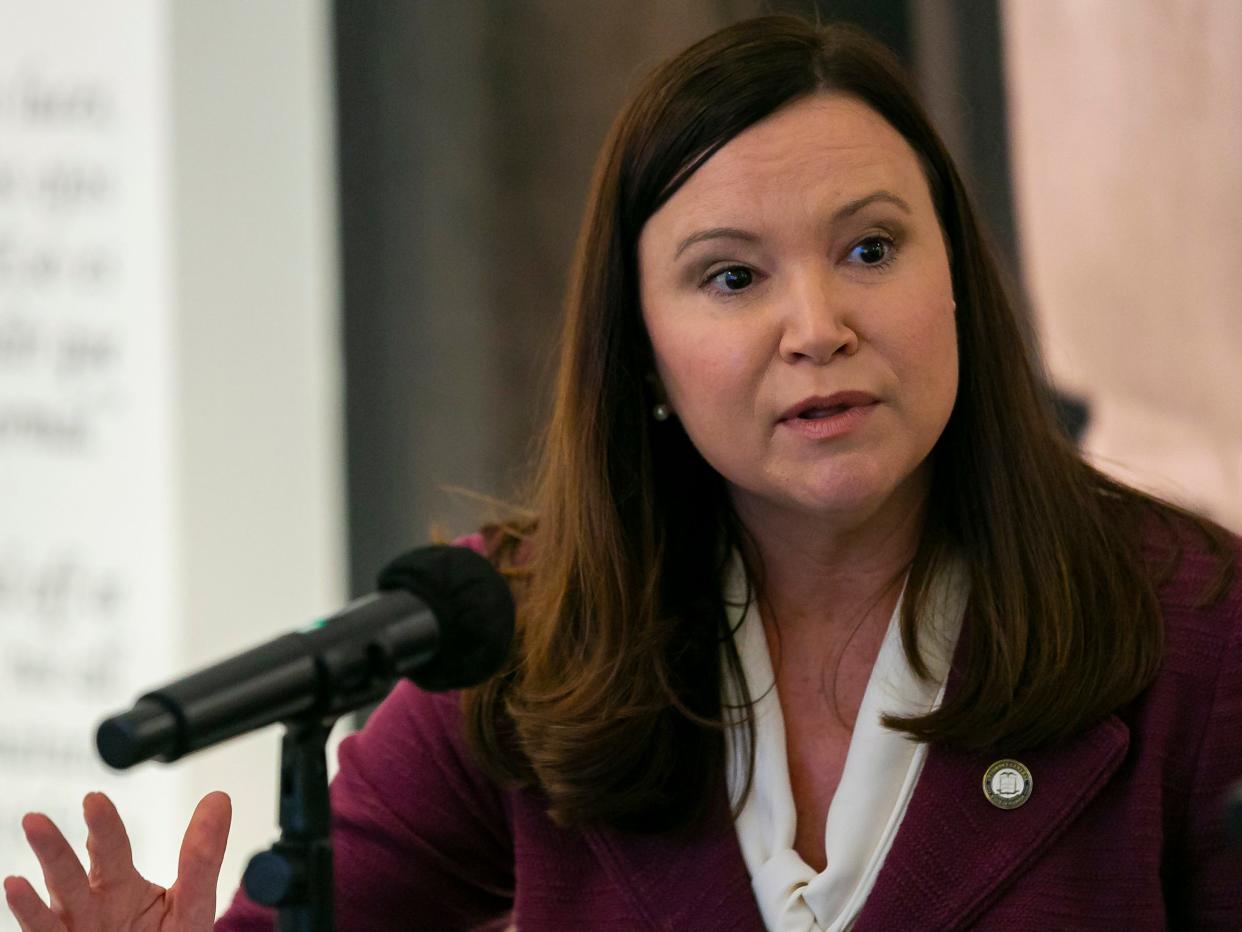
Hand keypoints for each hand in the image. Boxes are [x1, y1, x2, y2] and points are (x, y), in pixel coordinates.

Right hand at [4, 791, 230, 931]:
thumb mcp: (192, 903)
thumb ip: (202, 857)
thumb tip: (218, 800)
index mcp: (121, 887)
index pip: (111, 850)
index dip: (103, 825)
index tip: (94, 799)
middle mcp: (91, 907)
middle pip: (70, 874)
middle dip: (53, 847)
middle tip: (36, 820)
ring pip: (53, 905)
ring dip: (35, 882)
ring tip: (24, 853)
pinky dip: (29, 914)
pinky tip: (15, 889)